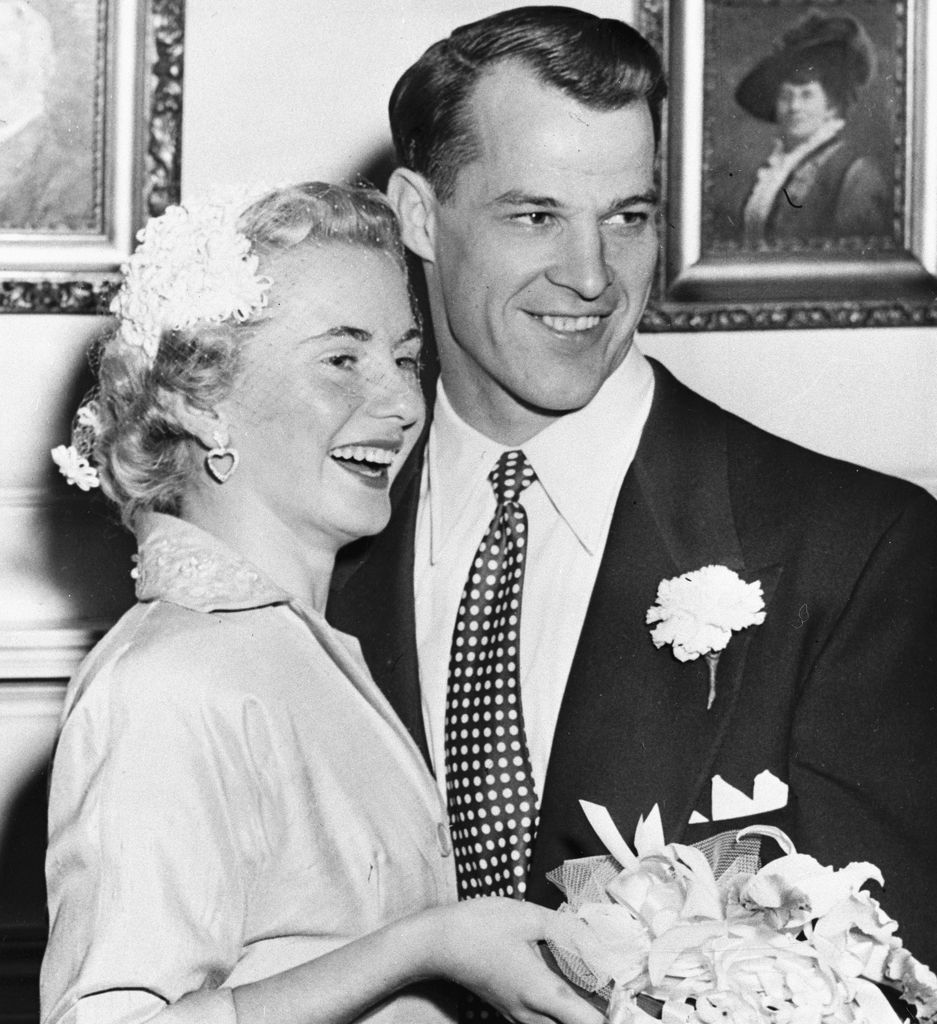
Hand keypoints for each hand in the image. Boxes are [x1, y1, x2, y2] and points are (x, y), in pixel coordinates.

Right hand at [425, 898, 604, 1023]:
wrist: (437, 942)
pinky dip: (561, 1008)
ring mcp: (518, 1015)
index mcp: (540, 992)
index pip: (589, 1023)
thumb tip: (595, 937)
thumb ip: (566, 928)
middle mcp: (531, 1014)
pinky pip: (544, 1019)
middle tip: (615, 990)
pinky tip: (566, 981)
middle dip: (599, 1014)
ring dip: (578, 1012)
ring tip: (595, 986)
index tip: (629, 1000)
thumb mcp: (527, 917)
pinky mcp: (509, 1009)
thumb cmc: (479, 927)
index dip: (613, 1015)